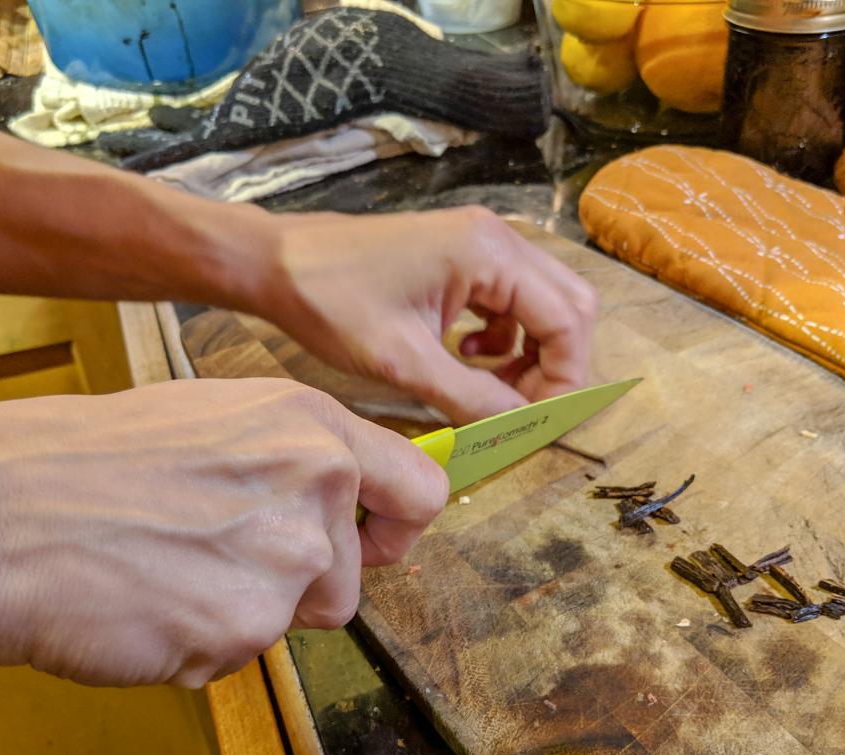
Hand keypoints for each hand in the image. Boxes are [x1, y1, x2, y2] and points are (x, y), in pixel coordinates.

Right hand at [0, 379, 446, 694]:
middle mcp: (315, 489)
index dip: (397, 526)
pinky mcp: (244, 629)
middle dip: (300, 584)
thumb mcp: (212, 421)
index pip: (421, 489)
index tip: (375, 540)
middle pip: (351, 575)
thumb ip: (292, 460)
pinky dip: (198, 644)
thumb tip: (337, 500)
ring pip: (296, 619)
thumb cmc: (84, 462)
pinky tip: (145, 604)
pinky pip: (239, 654)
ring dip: (246, 613)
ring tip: (169, 572)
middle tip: (216, 558)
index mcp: (311, 427)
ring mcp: (285, 562)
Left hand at [260, 207, 598, 423]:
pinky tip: (464, 360)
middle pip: (567, 305)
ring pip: (539, 304)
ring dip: (528, 353)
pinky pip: (507, 301)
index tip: (539, 420)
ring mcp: (478, 243)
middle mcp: (494, 238)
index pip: (565, 319)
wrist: (278, 264)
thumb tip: (519, 426)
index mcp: (488, 253)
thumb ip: (471, 397)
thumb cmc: (330, 302)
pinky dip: (502, 338)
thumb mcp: (404, 363)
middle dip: (555, 364)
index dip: (563, 378)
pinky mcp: (459, 256)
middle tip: (522, 407)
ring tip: (490, 390)